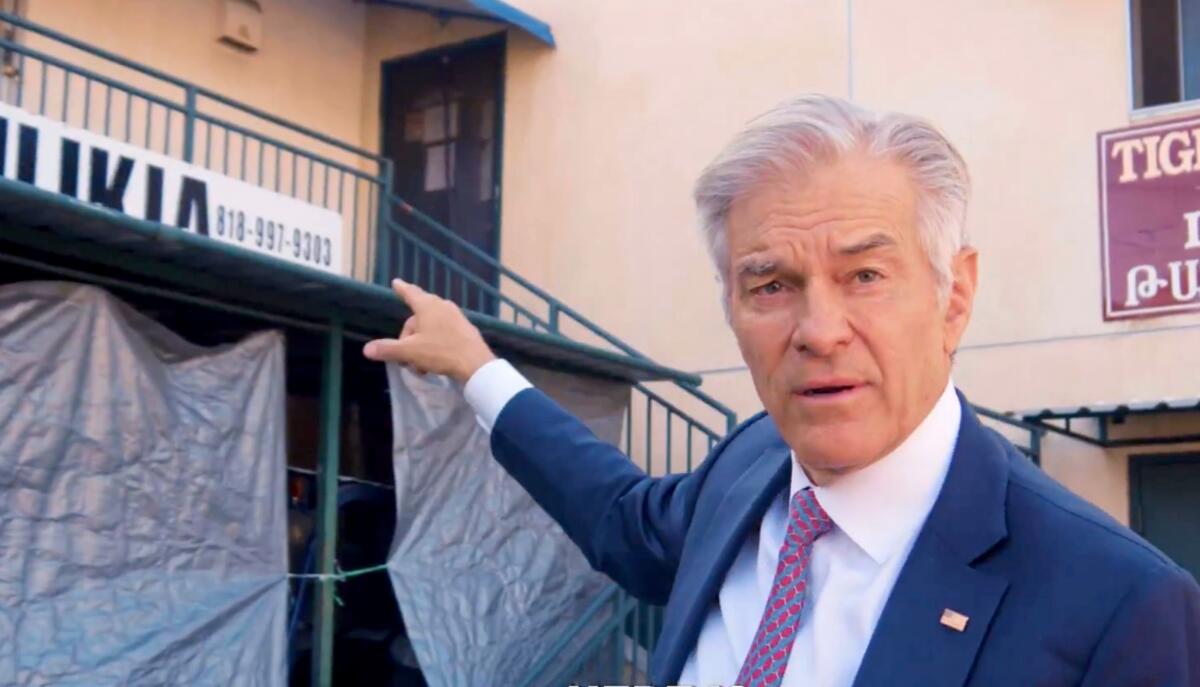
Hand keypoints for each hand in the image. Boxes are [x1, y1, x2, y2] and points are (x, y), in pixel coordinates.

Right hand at [363, 279, 495, 383]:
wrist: (475, 364)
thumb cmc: (441, 352)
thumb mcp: (410, 352)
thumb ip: (388, 349)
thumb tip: (366, 349)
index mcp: (427, 306)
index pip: (410, 293)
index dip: (401, 289)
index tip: (396, 282)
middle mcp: (442, 306)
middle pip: (418, 317)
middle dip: (408, 336)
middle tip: (404, 357)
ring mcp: (456, 317)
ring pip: (430, 327)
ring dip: (421, 344)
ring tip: (420, 364)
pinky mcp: (465, 329)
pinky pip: (443, 333)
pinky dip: (434, 344)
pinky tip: (434, 361)